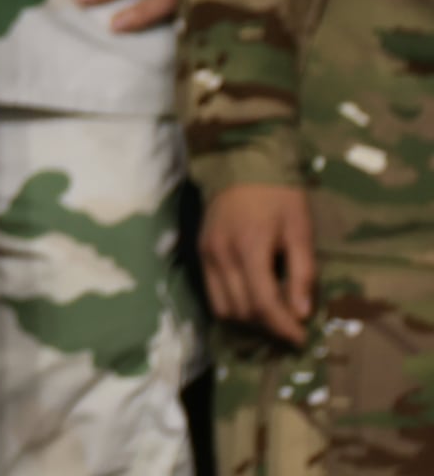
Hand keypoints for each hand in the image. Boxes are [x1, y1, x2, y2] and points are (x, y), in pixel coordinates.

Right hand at [203, 182, 317, 344]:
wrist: (242, 164)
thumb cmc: (279, 196)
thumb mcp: (301, 230)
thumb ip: (302, 273)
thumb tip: (301, 314)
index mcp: (250, 248)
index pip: (264, 302)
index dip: (284, 327)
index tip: (303, 339)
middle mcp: (222, 255)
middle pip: (243, 310)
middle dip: (269, 326)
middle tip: (292, 330)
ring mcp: (207, 254)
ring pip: (223, 307)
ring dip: (249, 319)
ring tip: (272, 317)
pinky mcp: (201, 252)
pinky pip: (212, 293)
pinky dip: (232, 306)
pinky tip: (251, 301)